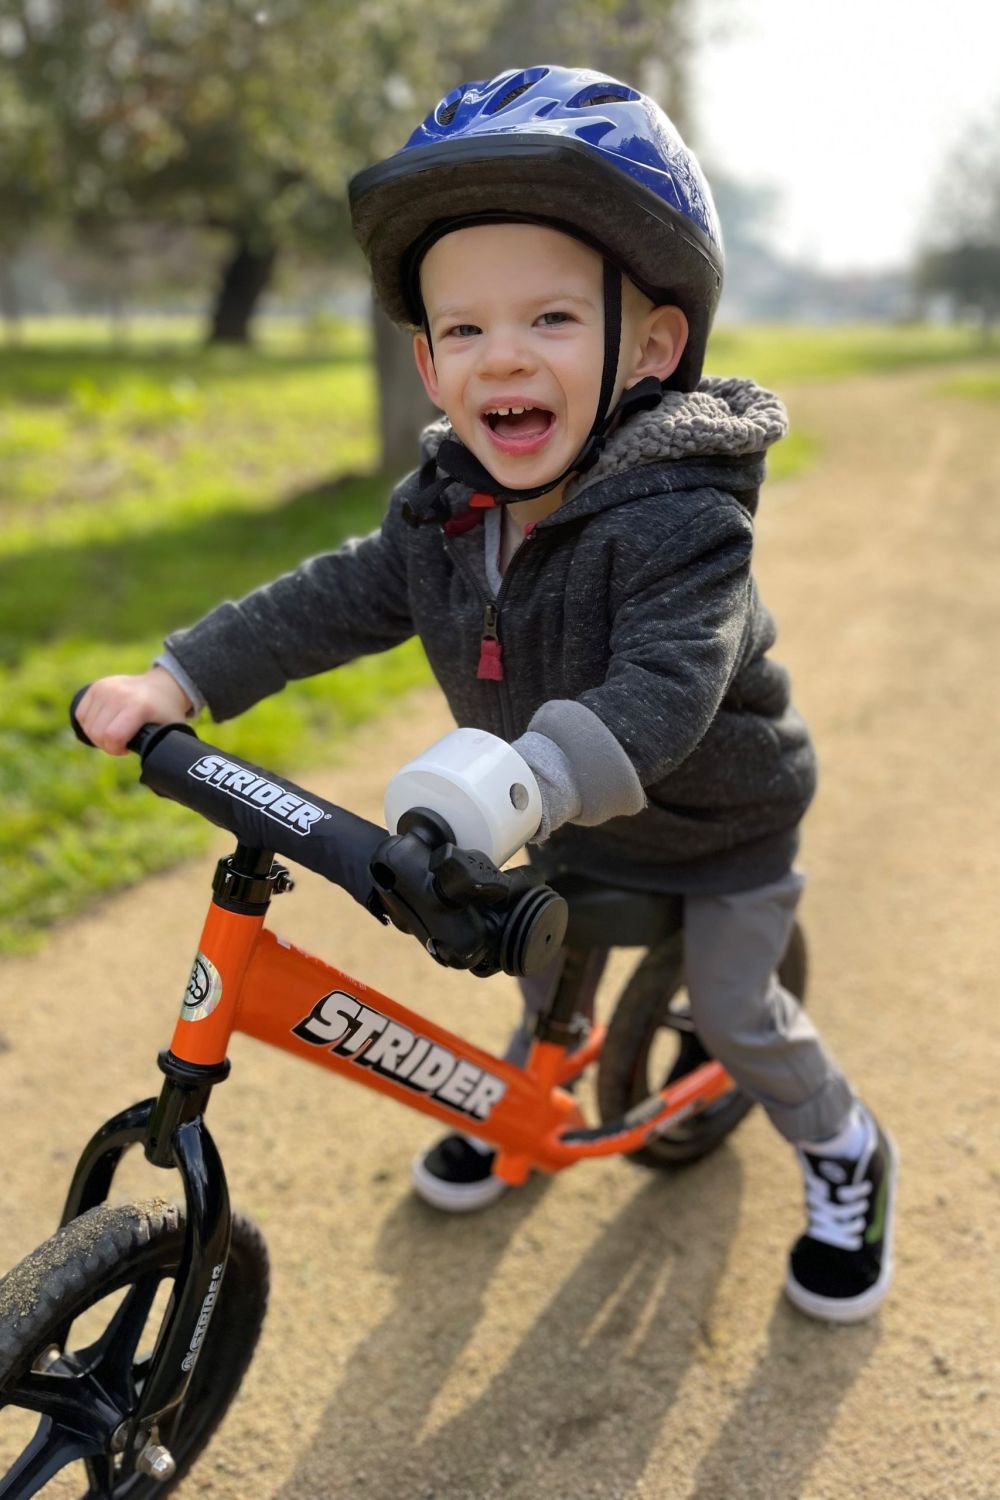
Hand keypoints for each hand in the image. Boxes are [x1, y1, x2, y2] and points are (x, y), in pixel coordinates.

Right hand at [75, 667, 194, 755]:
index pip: (113, 736)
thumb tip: (158, 771)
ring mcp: (106, 688)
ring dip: (98, 736)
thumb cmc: (166, 714)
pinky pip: (81, 714)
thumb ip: (164, 752)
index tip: (127, 749)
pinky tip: (105, 723)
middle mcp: (120, 694)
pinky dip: (89, 724)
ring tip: (115, 732)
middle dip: (107, 745)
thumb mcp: (171, 732)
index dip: (116, 750)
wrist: (162, 686)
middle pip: (97, 733)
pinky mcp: (96, 686)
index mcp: (139, 706)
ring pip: (87, 725)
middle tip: (121, 743)